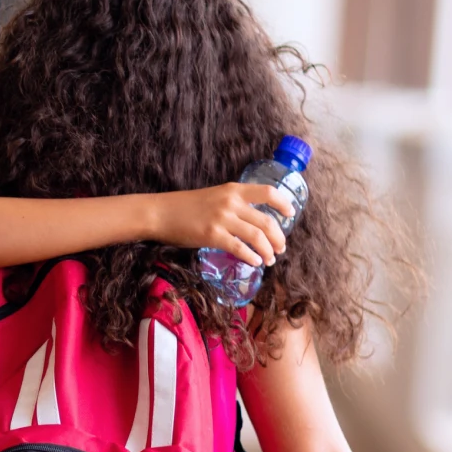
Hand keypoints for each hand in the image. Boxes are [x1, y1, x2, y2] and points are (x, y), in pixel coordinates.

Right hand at [155, 183, 293, 266]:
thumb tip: (253, 222)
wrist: (160, 212)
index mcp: (233, 189)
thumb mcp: (214, 196)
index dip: (283, 204)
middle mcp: (231, 202)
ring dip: (268, 251)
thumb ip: (234, 205)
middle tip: (280, 249)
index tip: (290, 214)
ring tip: (269, 260)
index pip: (268, 192)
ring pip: (257, 236)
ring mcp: (222, 218)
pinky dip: (251, 257)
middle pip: (267, 221)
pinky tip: (255, 262)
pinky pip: (240, 248)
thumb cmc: (185, 206)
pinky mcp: (212, 235)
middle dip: (278, 238)